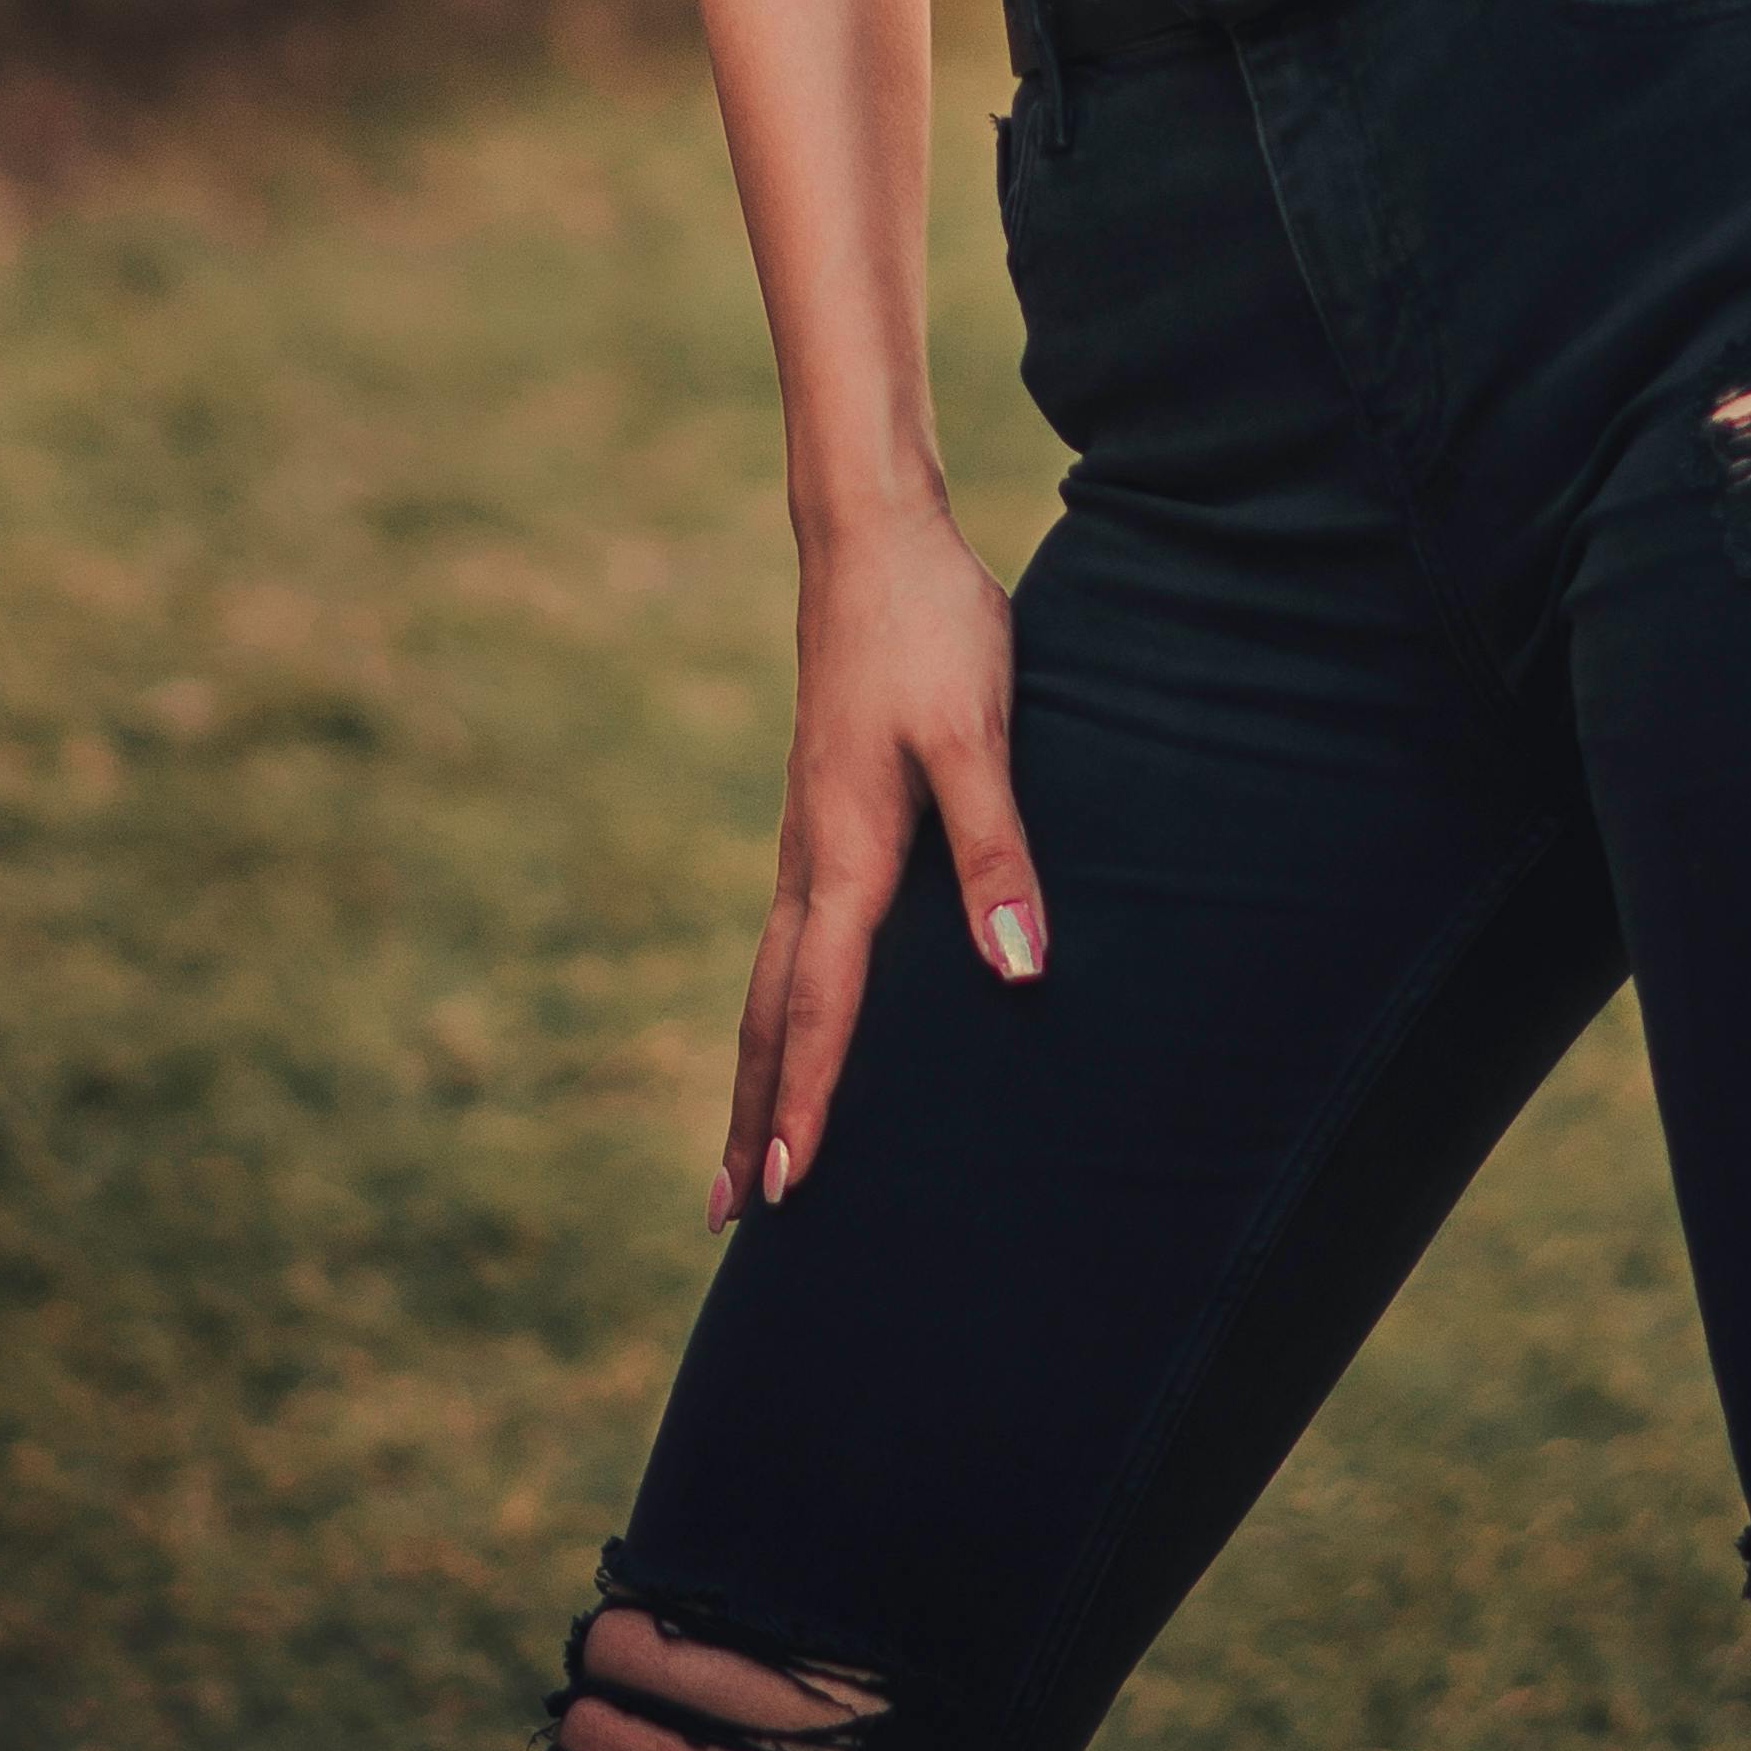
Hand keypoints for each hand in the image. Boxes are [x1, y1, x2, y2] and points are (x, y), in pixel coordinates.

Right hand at [715, 495, 1041, 1230]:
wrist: (871, 534)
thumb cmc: (932, 629)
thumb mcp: (978, 736)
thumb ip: (997, 852)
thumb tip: (1018, 972)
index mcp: (844, 853)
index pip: (821, 1007)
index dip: (804, 1102)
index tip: (781, 1195)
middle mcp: (810, 856)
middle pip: (770, 1010)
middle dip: (752, 1112)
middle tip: (731, 1216)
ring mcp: (806, 831)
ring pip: (772, 973)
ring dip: (758, 1061)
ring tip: (746, 1141)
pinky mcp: (821, 804)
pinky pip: (792, 931)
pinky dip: (781, 998)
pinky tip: (798, 1006)